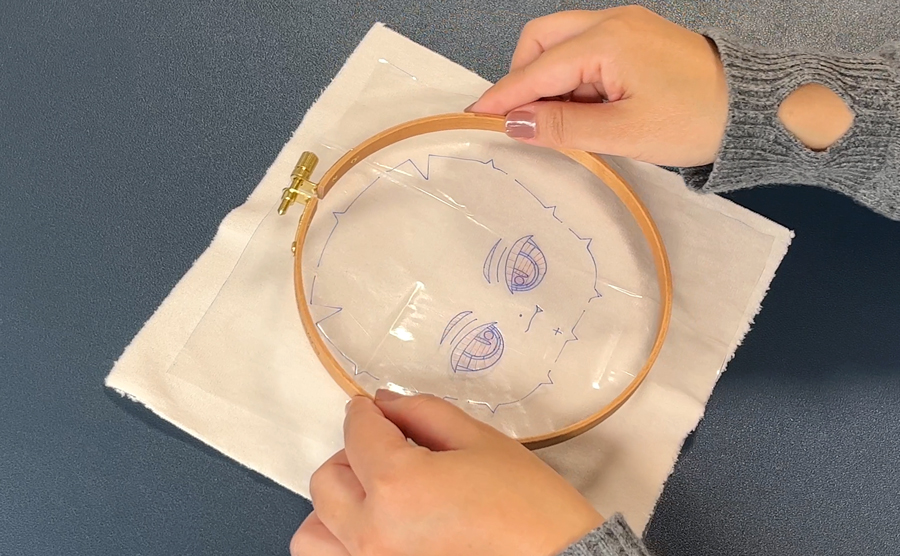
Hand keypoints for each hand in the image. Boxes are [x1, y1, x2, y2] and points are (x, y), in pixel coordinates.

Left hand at [290, 392, 602, 555]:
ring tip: (374, 500)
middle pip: (327, 481)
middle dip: (351, 456)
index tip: (373, 410)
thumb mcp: (481, 442)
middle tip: (387, 451)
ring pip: (314, 534)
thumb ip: (423, 413)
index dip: (365, 412)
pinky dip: (345, 543)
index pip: (357, 432)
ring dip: (336, 507)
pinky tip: (380, 532)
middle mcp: (372, 533)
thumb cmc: (529, 508)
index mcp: (397, 484)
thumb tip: (385, 404)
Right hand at [468, 6, 728, 166]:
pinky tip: (586, 109)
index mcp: (608, 41)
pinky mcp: (636, 38)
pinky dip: (574, 78)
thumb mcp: (624, 133)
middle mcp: (612, 22)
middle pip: (542, 40)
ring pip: (562, 43)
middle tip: (525, 122)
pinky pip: (587, 51)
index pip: (537, 68)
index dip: (504, 95)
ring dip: (550, 80)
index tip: (476, 116)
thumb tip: (514, 123)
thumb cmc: (697, 120)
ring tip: (563, 121)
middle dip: (524, 78)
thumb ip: (562, 126)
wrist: (755, 109)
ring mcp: (626, 26)